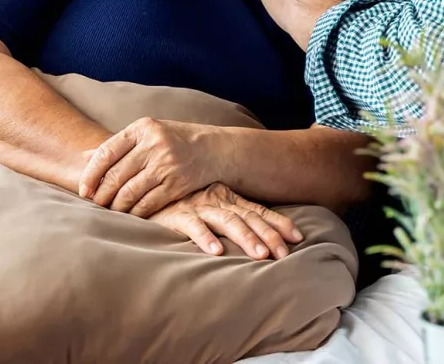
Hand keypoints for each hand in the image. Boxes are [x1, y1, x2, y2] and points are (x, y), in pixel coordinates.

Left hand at [79, 118, 221, 216]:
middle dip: (102, 194)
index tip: (84, 190)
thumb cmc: (173, 141)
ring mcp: (167, 164)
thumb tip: (83, 157)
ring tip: (111, 211)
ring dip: (117, 206)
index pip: (106, 152)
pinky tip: (131, 215)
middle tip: (96, 204)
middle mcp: (154, 144)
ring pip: (130, 192)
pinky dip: (136, 213)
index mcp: (142, 128)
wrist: (213, 149)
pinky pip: (148, 204)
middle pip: (116, 175)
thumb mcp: (147, 135)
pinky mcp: (177, 183)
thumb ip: (117, 146)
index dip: (91, 174)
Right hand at [148, 183, 302, 259]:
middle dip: (269, 235)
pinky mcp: (176, 214)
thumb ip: (230, 217)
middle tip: (284, 253)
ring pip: (226, 221)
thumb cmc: (179, 202)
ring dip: (245, 238)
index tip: (298, 237)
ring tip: (260, 255)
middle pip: (248, 218)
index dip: (278, 222)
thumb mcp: (209, 206)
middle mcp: (216, 199)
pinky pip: (192, 226)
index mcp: (227, 197)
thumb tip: (260, 238)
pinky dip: (205, 237)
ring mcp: (197, 206)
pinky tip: (215, 252)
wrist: (145, 187)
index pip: (258, 210)